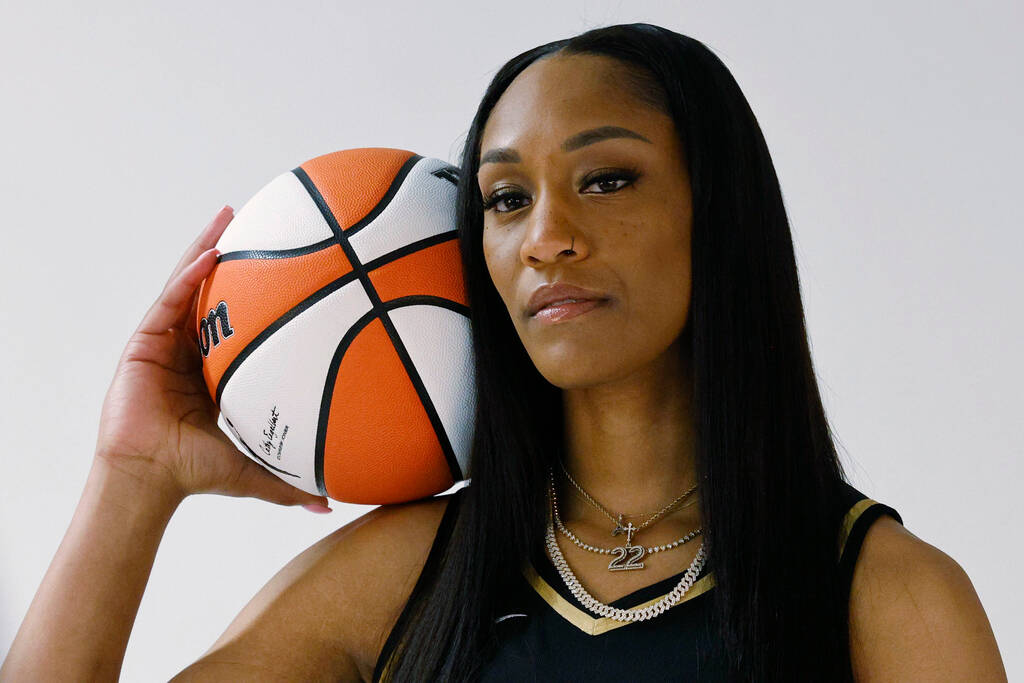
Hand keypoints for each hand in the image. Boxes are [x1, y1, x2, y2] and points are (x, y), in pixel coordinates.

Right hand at [94, 206, 330, 510]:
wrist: (151, 479)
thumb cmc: (195, 472)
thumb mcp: (254, 465)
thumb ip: (291, 480)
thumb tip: (333, 503)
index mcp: (215, 369)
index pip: (238, 321)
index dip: (258, 291)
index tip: (287, 266)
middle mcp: (190, 349)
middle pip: (211, 291)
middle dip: (232, 255)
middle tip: (259, 222)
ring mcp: (165, 343)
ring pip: (187, 286)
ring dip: (207, 248)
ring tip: (229, 215)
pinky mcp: (142, 343)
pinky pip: (168, 302)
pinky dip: (187, 277)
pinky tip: (209, 253)